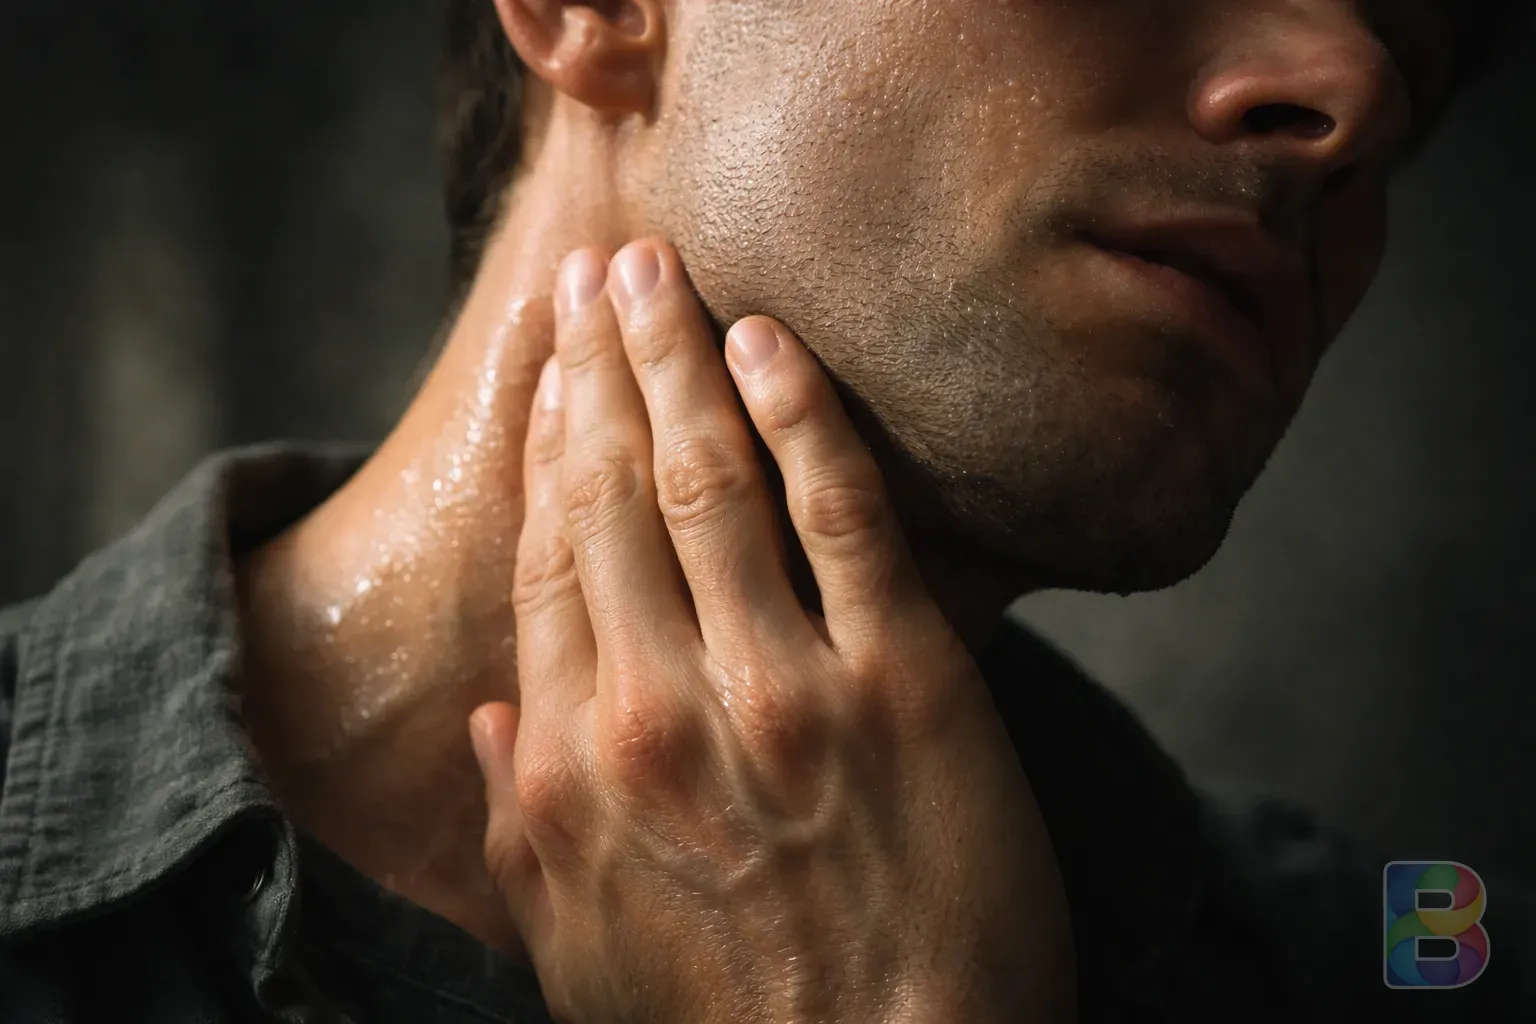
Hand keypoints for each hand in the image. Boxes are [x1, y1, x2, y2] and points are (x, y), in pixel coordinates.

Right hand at [469, 239, 1074, 1023]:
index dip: (548, 442)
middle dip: (600, 366)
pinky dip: (802, 415)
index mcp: (577, 764)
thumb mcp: (577, 954)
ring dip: (678, 358)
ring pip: (709, 478)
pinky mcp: (904, 684)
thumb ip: (524, 826)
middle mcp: (660, 706)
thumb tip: (495, 719)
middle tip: (598, 270)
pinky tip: (772, 341)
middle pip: (612, 491)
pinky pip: (843, 514)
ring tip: (664, 270)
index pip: (550, 555)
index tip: (551, 367)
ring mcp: (784, 687)